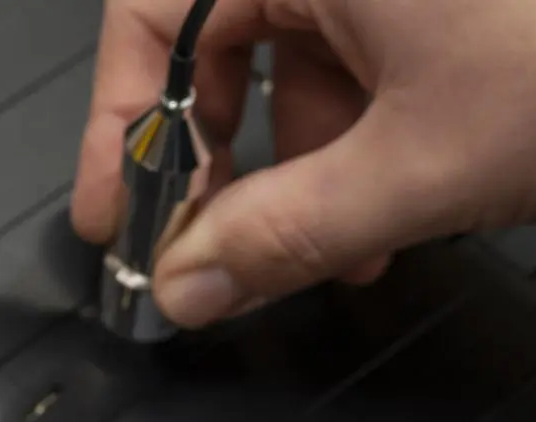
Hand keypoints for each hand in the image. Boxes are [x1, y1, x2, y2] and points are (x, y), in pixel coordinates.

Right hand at [71, 0, 535, 327]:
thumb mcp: (421, 161)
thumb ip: (281, 235)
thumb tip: (190, 282)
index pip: (152, 13)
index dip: (119, 124)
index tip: (114, 213)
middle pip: (218, 40)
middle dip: (219, 161)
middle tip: (206, 244)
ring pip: (299, 59)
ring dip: (300, 168)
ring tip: (334, 248)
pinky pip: (363, 55)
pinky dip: (361, 136)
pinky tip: (387, 206)